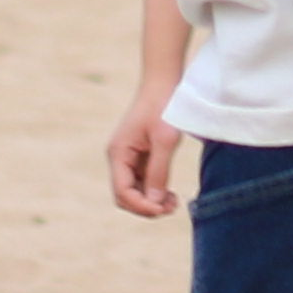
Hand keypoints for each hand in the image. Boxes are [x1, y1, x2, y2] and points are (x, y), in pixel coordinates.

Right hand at [104, 88, 185, 218]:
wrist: (164, 83)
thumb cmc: (164, 106)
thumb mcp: (165, 140)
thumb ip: (158, 172)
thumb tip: (154, 202)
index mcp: (118, 153)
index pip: (123, 192)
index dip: (141, 205)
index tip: (163, 209)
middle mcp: (118, 158)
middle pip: (125, 196)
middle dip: (146, 206)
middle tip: (172, 208)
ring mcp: (127, 157)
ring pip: (134, 191)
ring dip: (151, 201)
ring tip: (174, 203)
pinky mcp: (138, 156)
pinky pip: (142, 181)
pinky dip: (154, 190)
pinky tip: (171, 194)